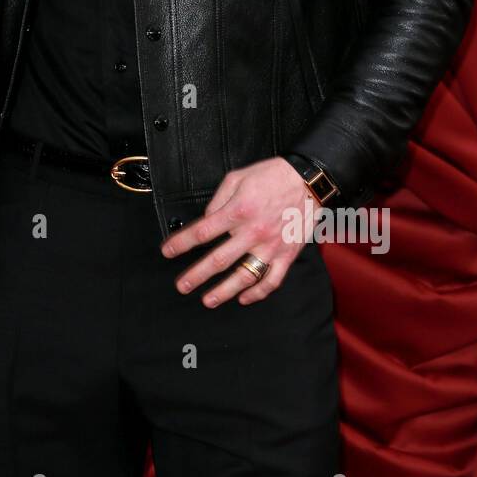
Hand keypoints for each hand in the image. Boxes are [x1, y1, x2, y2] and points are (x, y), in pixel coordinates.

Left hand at [161, 157, 314, 305]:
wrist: (308, 180)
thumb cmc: (271, 176)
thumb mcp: (237, 178)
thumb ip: (218, 200)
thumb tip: (206, 219)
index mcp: (238, 211)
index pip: (202, 232)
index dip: (182, 243)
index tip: (168, 252)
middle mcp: (253, 232)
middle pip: (219, 260)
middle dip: (197, 275)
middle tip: (182, 286)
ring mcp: (271, 246)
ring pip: (244, 276)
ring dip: (224, 291)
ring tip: (208, 300)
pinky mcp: (287, 255)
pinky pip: (272, 280)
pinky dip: (257, 293)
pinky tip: (244, 298)